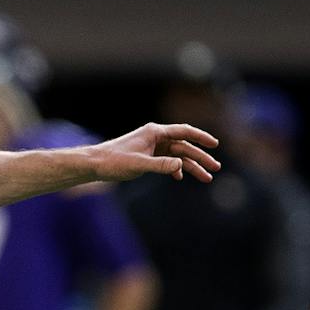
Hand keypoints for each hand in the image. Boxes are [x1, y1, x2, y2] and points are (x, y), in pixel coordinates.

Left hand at [87, 123, 219, 183]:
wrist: (94, 165)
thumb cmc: (113, 161)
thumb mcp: (138, 164)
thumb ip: (160, 165)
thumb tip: (180, 165)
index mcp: (155, 132)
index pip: (184, 132)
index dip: (201, 138)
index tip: (215, 145)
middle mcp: (156, 137)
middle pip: (184, 146)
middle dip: (201, 158)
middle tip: (215, 169)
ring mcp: (152, 147)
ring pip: (177, 156)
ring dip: (191, 166)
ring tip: (206, 178)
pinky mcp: (147, 157)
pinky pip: (166, 162)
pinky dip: (174, 169)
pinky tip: (180, 177)